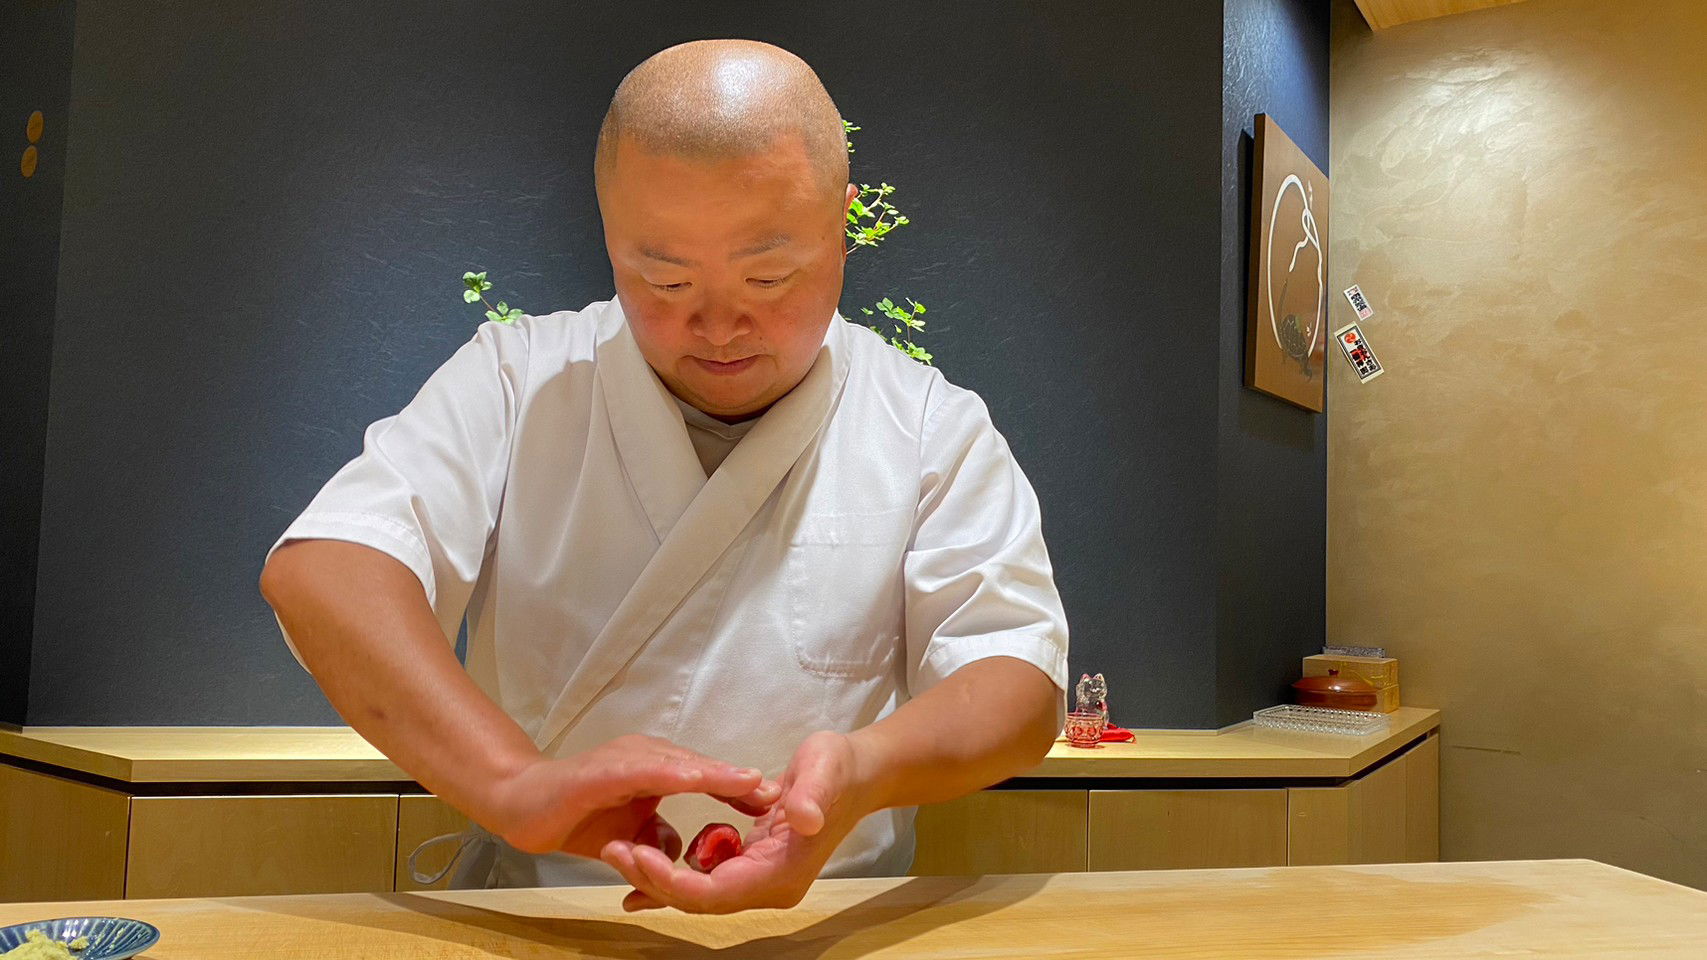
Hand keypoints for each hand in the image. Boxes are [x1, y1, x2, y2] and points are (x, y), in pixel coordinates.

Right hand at [482, 734, 780, 860]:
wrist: (521, 804)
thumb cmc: (575, 812)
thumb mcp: (628, 832)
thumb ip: (656, 837)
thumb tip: (680, 852)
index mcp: (655, 770)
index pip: (705, 778)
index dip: (739, 788)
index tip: (777, 800)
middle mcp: (645, 758)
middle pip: (700, 768)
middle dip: (739, 780)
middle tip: (779, 791)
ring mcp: (625, 760)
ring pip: (679, 766)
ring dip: (716, 773)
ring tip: (751, 781)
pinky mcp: (602, 772)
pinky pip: (643, 772)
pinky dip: (672, 775)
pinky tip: (696, 779)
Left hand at [600, 730, 878, 912]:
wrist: (857, 775)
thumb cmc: (839, 768)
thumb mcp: (824, 770)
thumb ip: (811, 795)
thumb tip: (803, 818)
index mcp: (781, 873)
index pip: (715, 892)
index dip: (672, 880)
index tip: (637, 855)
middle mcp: (769, 887)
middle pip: (699, 899)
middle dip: (654, 879)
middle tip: (613, 850)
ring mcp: (760, 880)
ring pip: (697, 893)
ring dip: (657, 877)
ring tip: (616, 853)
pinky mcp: (752, 867)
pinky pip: (704, 880)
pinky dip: (673, 874)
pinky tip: (641, 864)